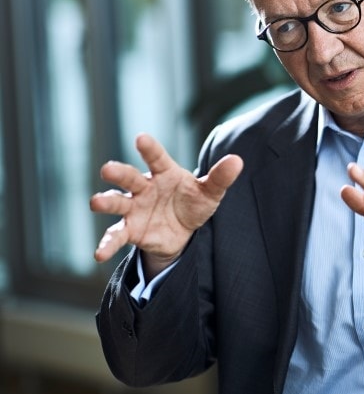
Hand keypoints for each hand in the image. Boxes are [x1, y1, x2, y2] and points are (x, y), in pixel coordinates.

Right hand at [90, 133, 243, 276]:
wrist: (183, 232)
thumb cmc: (193, 203)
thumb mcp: (210, 193)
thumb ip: (220, 178)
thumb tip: (238, 161)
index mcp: (164, 173)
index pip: (156, 158)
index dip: (150, 149)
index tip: (141, 138)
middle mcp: (144, 187)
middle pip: (129, 177)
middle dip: (118, 172)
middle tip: (107, 169)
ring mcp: (134, 208)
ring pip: (117, 202)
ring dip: (105, 201)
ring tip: (95, 202)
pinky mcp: (130, 229)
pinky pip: (116, 235)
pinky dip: (106, 244)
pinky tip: (99, 254)